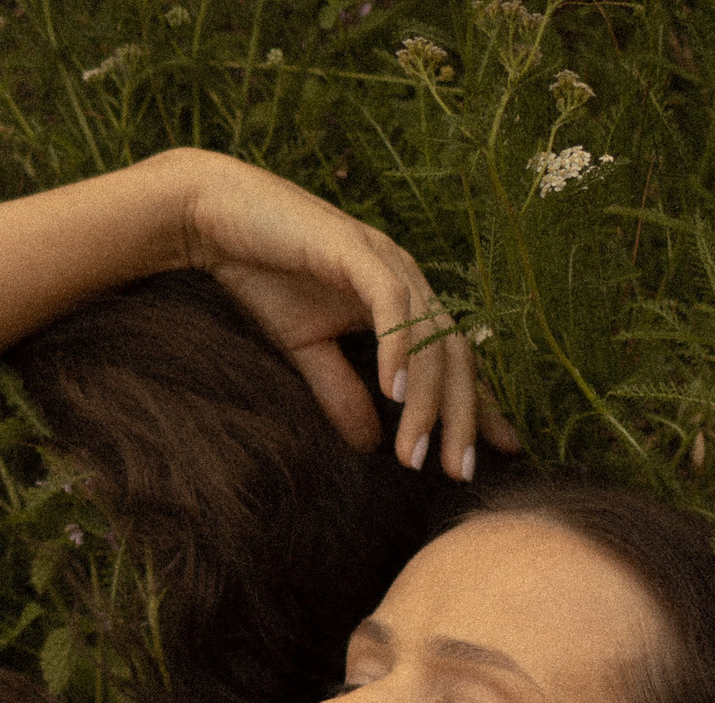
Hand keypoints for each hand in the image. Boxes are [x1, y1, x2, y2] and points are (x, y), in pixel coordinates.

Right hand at [159, 149, 520, 474]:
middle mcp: (406, 279)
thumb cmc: (261, 275)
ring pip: (429, 337)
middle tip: (458, 473)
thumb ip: (341, 392)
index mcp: (401, 301)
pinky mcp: (356, 250)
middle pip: (454, 355)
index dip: (479, 406)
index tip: (500, 453)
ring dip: (426, 400)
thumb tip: (370, 445)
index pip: (453, 359)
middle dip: (462, 417)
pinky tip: (393, 394)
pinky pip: (392, 304)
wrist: (214, 217)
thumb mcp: (307, 349)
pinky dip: (398, 348)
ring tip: (416, 455)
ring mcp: (385, 261)